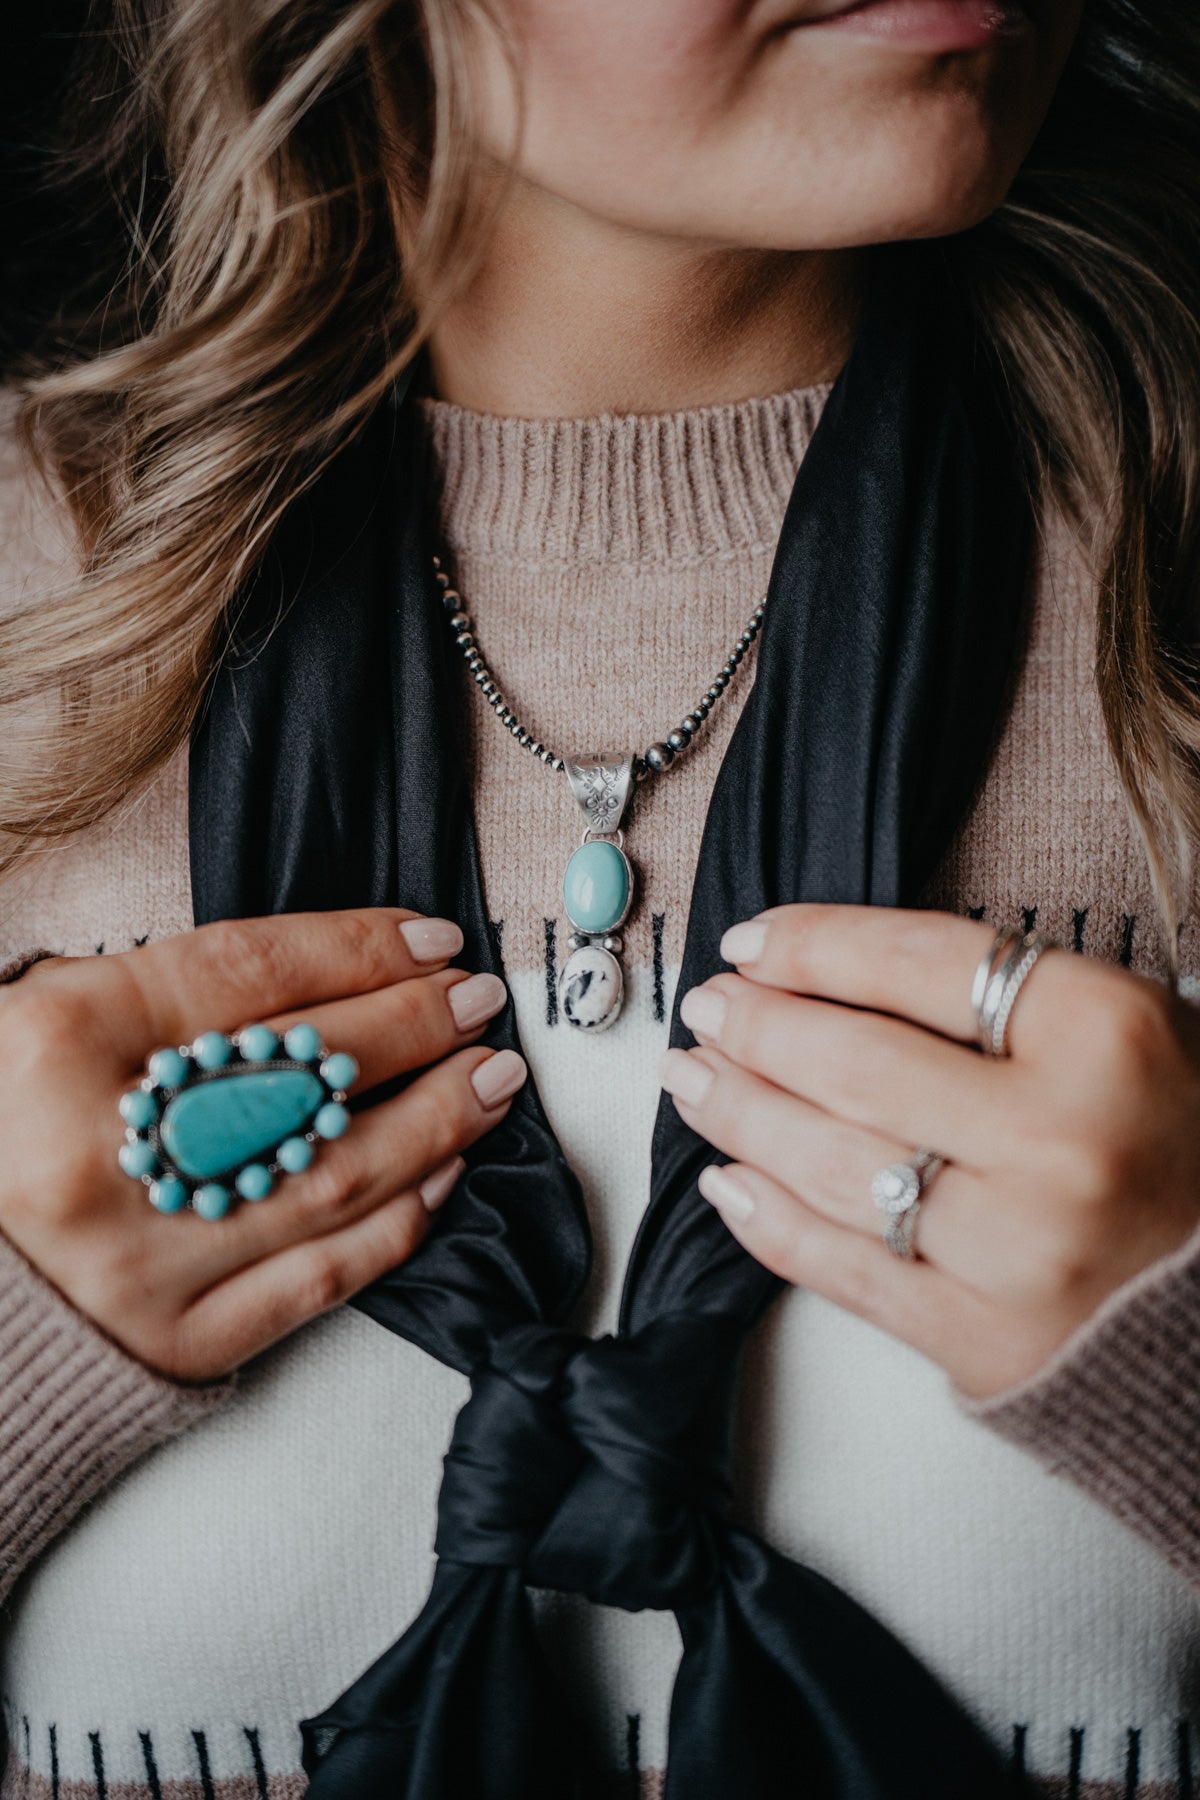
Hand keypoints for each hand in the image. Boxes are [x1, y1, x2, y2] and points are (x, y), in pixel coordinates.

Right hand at [0, 909, 525, 1380]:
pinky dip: (397, 1221)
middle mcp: (102, 1150)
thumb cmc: (10, 1123)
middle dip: (416, 1026)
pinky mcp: (176, 1338)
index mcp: (60, 1042)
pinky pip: (320, 1275)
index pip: (251, 975)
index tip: (433, 940)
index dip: (359, 948)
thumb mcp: (50, 1022)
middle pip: (306, 1071)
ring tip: (491, 1079)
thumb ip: (171, 993)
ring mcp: (142, 1257)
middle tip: (477, 1001)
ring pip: (334, 1176)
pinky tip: (442, 1172)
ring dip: (435, 1121)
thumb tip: (347, 970)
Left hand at [660, 905, 1199, 1399]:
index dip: (814, 944)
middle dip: (756, 1028)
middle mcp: (1063, 1142)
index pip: (921, 962)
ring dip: (740, 1115)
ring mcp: (1021, 1253)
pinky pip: (845, 1272)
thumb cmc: (1182, 1147)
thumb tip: (825, 972)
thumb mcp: (1130, 1033)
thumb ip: (1005, 995)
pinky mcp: (988, 1343)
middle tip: (707, 1009)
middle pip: (856, 1064)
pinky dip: (770, 1222)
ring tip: (693, 1081)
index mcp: (1107, 1038)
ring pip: (833, 1167)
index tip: (751, 942)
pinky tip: (727, 1182)